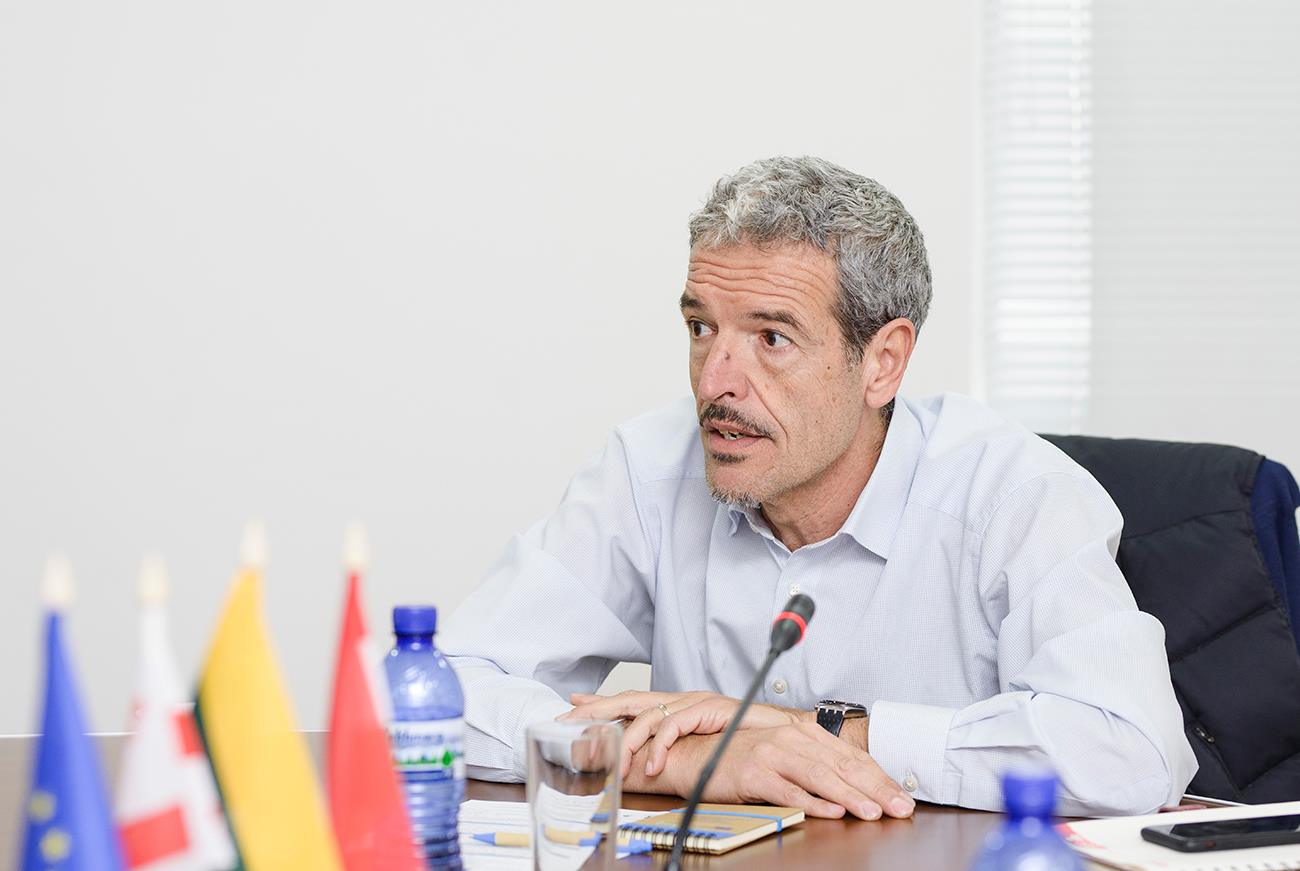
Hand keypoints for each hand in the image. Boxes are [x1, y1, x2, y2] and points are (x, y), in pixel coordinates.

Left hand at [557, 690, 793, 777]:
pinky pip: (674, 725)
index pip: (631, 698)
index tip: (573, 703)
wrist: (781, 730)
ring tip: (618, 768)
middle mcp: (680, 698)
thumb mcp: (699, 742)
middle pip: (629, 700)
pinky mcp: (707, 708)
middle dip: (597, 710)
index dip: (601, 701)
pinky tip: (652, 765)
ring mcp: (692, 701)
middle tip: (570, 722)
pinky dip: (659, 746)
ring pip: (648, 716)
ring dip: (629, 743)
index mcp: (676, 704)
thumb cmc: (742, 738)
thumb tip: (646, 762)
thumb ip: (673, 745)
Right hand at [629, 722, 914, 820]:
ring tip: (872, 812)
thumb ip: (819, 767)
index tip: (902, 797)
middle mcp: (791, 738)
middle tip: (900, 807)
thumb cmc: (744, 761)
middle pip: (842, 765)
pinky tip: (832, 811)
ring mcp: (772, 753)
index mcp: (803, 733)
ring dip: (850, 795)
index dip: (880, 778)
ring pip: (820, 776)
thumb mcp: (786, 758)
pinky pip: (788, 790)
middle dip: (876, 789)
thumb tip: (858, 787)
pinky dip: (812, 802)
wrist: (698, 756)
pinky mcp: (754, 772)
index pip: (850, 757)